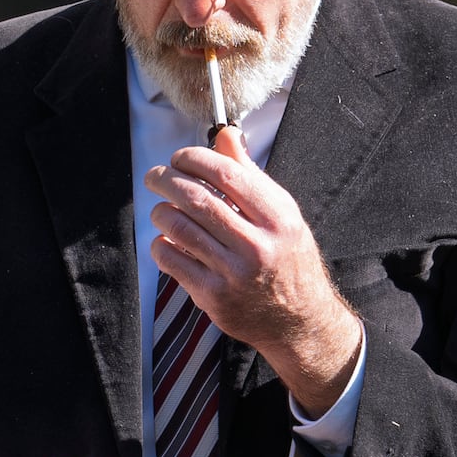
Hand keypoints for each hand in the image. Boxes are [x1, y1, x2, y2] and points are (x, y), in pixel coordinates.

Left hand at [144, 127, 361, 415]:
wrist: (301, 321)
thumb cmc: (289, 260)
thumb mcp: (283, 214)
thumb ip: (250, 175)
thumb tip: (226, 135)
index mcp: (278, 218)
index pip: (226, 173)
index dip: (194, 158)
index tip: (179, 157)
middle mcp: (258, 245)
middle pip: (197, 199)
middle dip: (166, 180)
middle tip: (155, 176)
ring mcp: (234, 274)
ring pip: (179, 229)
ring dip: (160, 212)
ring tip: (160, 209)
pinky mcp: (215, 298)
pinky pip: (173, 261)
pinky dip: (161, 245)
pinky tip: (167, 240)